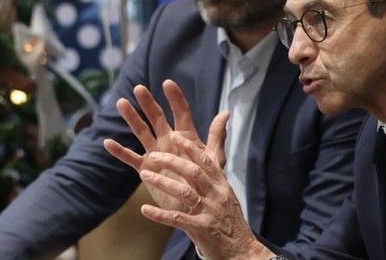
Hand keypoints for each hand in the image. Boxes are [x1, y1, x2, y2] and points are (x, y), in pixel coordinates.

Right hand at [103, 79, 226, 212]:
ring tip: (121, 103)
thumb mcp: (214, 158)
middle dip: (148, 103)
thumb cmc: (205, 180)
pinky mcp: (146, 169)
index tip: (167, 83)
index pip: (181, 113)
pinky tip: (107, 142)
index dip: (175, 98)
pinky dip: (119, 151)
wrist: (194, 205)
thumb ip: (216, 136)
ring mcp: (155, 153)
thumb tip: (226, 112)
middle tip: (139, 88)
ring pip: (141, 132)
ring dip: (131, 118)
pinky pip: (131, 158)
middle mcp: (168, 141)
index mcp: (185, 136)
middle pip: (157, 118)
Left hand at [138, 132, 273, 259]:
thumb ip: (215, 170)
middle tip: (153, 155)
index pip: (206, 160)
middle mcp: (216, 195)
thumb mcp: (225, 191)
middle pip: (194, 172)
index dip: (189, 148)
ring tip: (144, 175)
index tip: (175, 136)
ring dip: (162, 183)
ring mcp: (209, 212)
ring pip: (185, 193)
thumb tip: (218, 144)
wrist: (241, 248)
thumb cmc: (229, 217)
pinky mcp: (202, 229)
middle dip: (172, 161)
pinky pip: (178, 219)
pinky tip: (145, 209)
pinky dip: (160, 214)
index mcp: (221, 184)